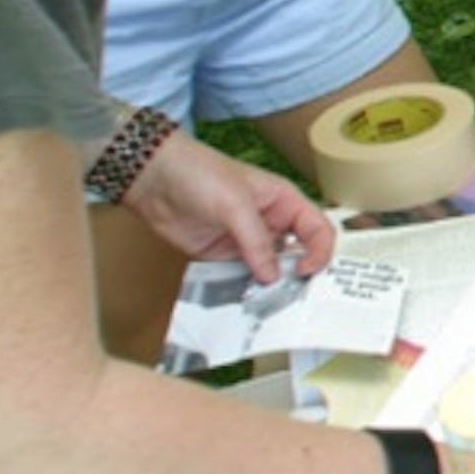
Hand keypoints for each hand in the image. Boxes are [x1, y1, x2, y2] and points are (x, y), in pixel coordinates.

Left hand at [122, 131, 334, 280]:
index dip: (319, 251)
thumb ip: (257, 241)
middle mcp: (271, 223)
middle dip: (296, 275)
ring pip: (271, 270)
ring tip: (263, 300)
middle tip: (288, 294)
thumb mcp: (236, 204)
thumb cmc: (200, 172)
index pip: (318, 229)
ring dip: (269, 286)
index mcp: (285, 202)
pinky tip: (241, 297)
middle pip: (298, 254)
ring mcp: (248, 241)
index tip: (304, 271)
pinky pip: (242, 277)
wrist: (155, 179)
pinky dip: (244, 290)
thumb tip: (272, 275)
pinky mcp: (224, 256)